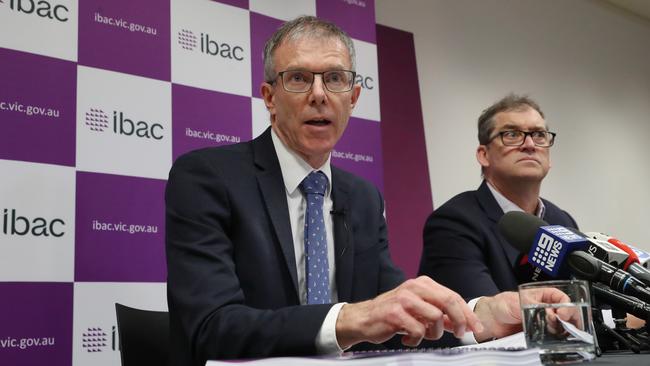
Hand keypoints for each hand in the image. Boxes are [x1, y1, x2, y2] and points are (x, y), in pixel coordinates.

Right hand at [335, 276, 483, 348]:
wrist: (363, 318)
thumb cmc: (392, 314)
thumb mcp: (418, 311)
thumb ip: (439, 314)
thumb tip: (460, 323)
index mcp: (422, 284)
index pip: (452, 296)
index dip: (467, 313)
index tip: (475, 327)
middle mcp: (414, 287)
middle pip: (449, 301)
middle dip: (460, 320)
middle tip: (460, 334)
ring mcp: (404, 299)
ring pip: (435, 317)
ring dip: (433, 333)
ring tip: (421, 334)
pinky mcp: (395, 313)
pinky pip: (418, 330)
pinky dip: (416, 339)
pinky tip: (407, 338)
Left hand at [474, 288, 572, 341]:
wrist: (490, 320)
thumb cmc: (501, 304)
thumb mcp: (517, 302)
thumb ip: (534, 307)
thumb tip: (549, 313)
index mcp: (542, 295)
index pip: (562, 297)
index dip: (566, 305)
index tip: (562, 313)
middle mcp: (545, 308)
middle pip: (566, 312)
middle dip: (568, 318)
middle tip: (562, 324)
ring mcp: (544, 321)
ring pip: (562, 325)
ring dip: (562, 329)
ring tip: (555, 331)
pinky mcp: (540, 333)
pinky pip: (552, 336)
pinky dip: (555, 338)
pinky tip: (552, 338)